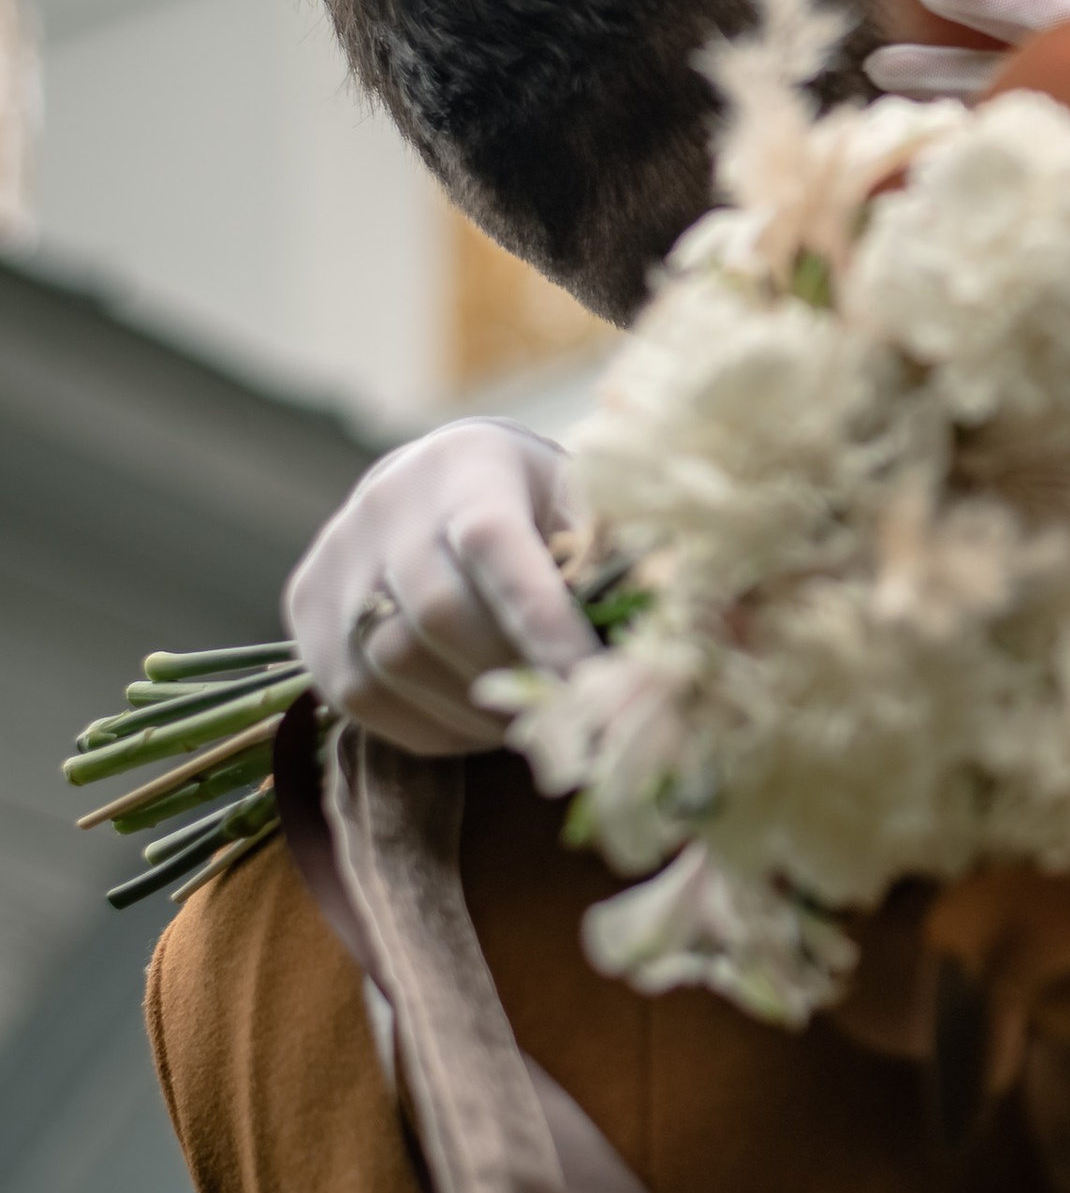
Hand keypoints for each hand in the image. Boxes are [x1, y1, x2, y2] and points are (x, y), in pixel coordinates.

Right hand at [285, 419, 593, 755]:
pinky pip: (357, 695)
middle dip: (510, 677)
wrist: (441, 482)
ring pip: (392, 663)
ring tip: (523, 725)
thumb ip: (607, 553)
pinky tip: (471, 726)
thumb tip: (643, 633)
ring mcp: (334, 555)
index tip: (593, 686)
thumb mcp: (581, 502)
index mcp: (467, 465)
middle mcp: (386, 501)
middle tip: (564, 718)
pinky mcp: (304, 608)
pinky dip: (423, 727)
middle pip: (439, 615)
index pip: (495, 546)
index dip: (543, 624)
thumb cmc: (535, 501)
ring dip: (467, 714)